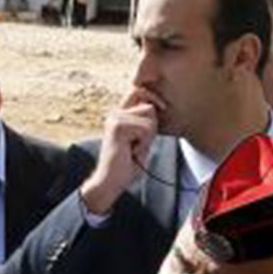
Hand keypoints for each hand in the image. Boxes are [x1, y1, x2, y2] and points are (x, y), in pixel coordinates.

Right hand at [80, 90, 162, 216]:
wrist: (110, 182)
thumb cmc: (127, 164)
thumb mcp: (140, 139)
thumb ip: (145, 122)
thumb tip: (157, 105)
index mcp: (119, 114)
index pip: (138, 91)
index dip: (152, 97)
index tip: (162, 108)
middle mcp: (115, 113)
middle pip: (149, 105)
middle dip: (152, 126)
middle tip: (140, 144)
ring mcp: (115, 119)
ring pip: (149, 117)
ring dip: (148, 137)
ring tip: (135, 148)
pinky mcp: (118, 127)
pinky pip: (145, 129)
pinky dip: (144, 144)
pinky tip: (132, 152)